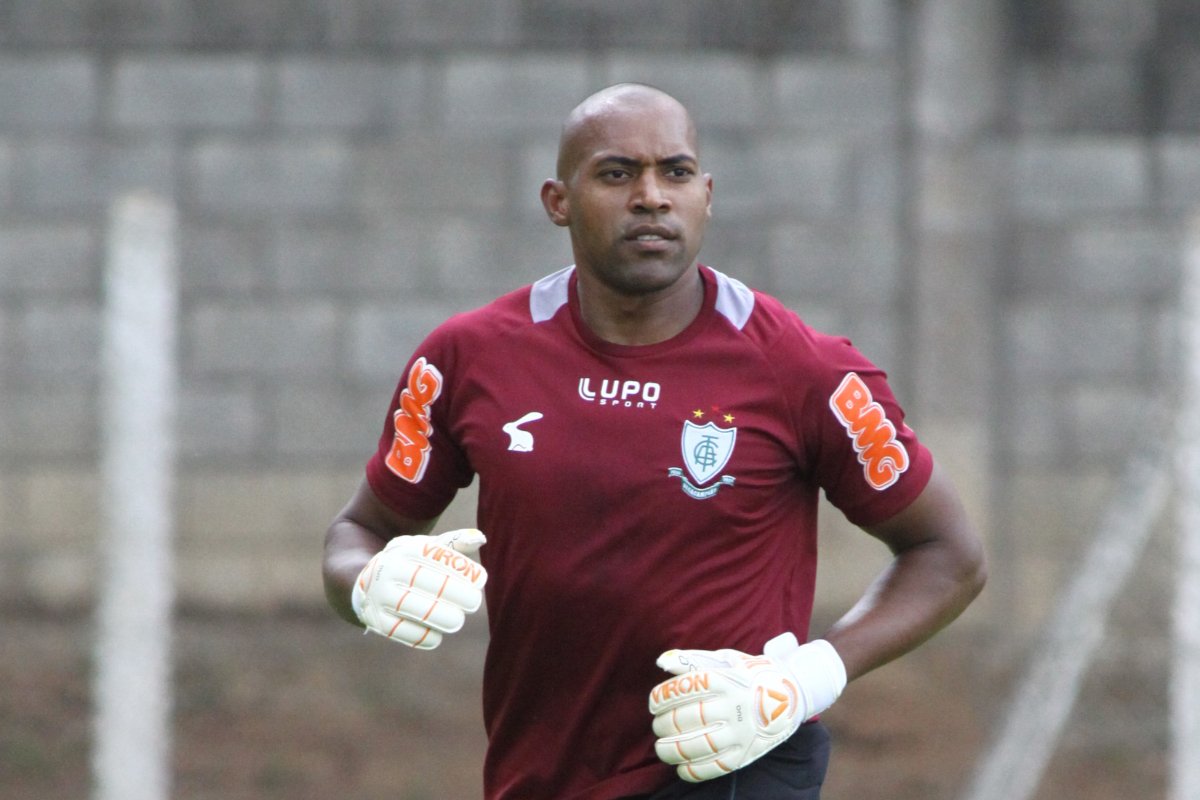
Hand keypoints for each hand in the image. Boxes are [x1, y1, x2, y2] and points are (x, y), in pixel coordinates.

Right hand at [351, 529, 486, 649]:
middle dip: (459, 594)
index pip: (438, 557)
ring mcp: (381, 595)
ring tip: (457, 620)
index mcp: (405, 549)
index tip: (480, 579)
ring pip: (421, 610)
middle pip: (432, 584)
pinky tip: (437, 634)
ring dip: (444, 617)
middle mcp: (390, 569)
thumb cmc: (407, 564)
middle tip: (474, 602)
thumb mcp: (425, 548)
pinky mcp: (377, 620)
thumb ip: (454, 544)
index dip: (462, 568)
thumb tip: (480, 538)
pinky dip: (426, 635)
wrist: (360, 580)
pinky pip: (407, 632)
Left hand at [648, 633, 845, 781]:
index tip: (653, 703)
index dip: (662, 697)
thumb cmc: (749, 674)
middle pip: (687, 719)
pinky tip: (681, 767)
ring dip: (671, 750)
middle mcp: (733, 706)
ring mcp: (741, 732)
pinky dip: (693, 771)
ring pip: (698, 746)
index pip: (685, 688)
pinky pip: (715, 767)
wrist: (790, 696)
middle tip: (657, 725)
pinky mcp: (746, 753)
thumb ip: (693, 659)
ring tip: (661, 748)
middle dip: (663, 725)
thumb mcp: (726, 659)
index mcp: (726, 680)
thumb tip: (661, 661)